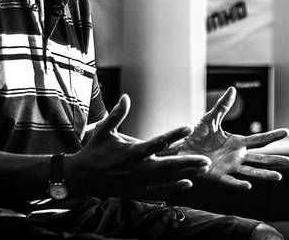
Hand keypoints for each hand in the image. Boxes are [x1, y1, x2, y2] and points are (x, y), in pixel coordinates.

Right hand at [68, 94, 210, 197]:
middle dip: (189, 163)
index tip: (189, 127)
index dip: (173, 134)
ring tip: (204, 169)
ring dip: (186, 174)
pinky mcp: (137, 192)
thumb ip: (117, 114)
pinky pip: (159, 191)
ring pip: (167, 179)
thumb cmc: (94, 151)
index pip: (157, 142)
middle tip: (207, 160)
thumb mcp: (103, 130)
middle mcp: (138, 168)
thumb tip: (126, 97)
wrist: (81, 178)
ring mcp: (138, 182)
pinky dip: (174, 189)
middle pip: (168, 165)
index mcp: (132, 152)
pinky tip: (188, 184)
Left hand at [174, 87, 288, 189]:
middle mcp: (237, 157)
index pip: (260, 140)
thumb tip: (232, 89)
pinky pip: (229, 181)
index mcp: (237, 143)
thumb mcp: (210, 119)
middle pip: (261, 159)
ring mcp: (228, 167)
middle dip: (276, 161)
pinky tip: (249, 186)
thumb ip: (222, 106)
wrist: (180, 151)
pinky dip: (239, 185)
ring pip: (251, 172)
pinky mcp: (217, 176)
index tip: (288, 131)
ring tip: (279, 177)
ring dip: (265, 175)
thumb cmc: (196, 137)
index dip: (274, 136)